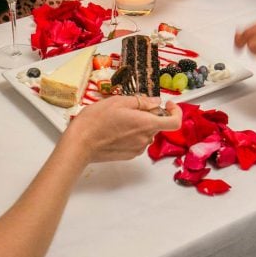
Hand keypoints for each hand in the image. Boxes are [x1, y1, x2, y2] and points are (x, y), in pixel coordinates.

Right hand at [67, 95, 181, 162]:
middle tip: (132, 106)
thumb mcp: (118, 101)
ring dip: (140, 124)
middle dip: (150, 114)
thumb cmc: (96, 121)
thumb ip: (142, 102)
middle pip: (158, 125)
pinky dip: (132, 133)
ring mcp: (137, 149)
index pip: (174, 122)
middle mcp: (145, 139)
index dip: (176, 112)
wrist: (80, 144)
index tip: (168, 105)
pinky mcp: (128, 155)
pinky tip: (116, 128)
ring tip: (120, 117)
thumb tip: (156, 102)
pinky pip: (138, 141)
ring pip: (146, 133)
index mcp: (146, 124)